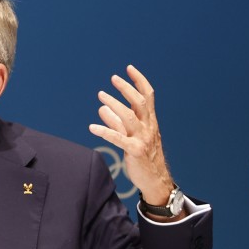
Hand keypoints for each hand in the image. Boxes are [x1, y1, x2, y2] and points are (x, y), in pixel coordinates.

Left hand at [88, 65, 175, 206]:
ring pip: (129, 117)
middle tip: (113, 78)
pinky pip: (118, 139)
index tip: (129, 68)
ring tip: (101, 96)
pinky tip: (92, 127)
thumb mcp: (132, 135)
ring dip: (114, 104)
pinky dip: (105, 131)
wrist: (156, 180)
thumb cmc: (143, 155)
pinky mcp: (135, 151)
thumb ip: (118, 121)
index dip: (140, 81)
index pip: (148, 96)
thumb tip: (102, 107)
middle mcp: (149, 127)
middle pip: (139, 103)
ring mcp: (143, 139)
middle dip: (127, 88)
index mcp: (150, 121)